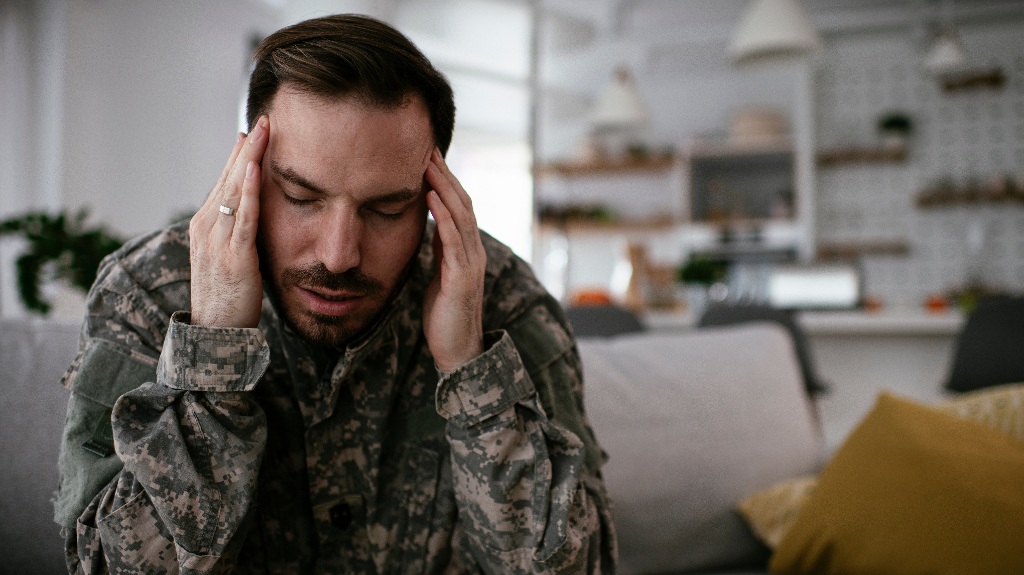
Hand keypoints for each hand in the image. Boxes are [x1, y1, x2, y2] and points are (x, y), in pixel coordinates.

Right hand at [188, 116, 268, 327]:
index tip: (253, 131)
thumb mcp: (230, 257)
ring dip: (249, 159)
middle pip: (226, 178)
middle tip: (264, 118)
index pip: (222, 182)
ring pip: (233, 191)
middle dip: (246, 148)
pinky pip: (241, 219)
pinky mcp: (233, 257)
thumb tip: (255, 212)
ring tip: (263, 131)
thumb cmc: (227, 297)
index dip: (238, 155)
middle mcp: (205, 228)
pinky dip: (246, 192)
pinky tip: (253, 170)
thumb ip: (238, 233)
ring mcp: (216, 242)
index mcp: (203, 226)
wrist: (214, 334)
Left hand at [423, 148, 485, 371]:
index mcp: (468, 250)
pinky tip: (431, 198)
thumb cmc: (445, 315)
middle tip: (428, 148)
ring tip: (429, 164)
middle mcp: (474, 251)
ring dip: (444, 188)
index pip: (459, 206)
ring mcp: (471, 264)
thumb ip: (441, 248)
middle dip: (445, 175)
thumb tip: (431, 222)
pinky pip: (453, 241)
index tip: (428, 157)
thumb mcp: (440, 273)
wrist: (458, 351)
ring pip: (460, 216)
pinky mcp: (462, 278)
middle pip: (462, 203)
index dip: (446, 180)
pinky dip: (442, 216)